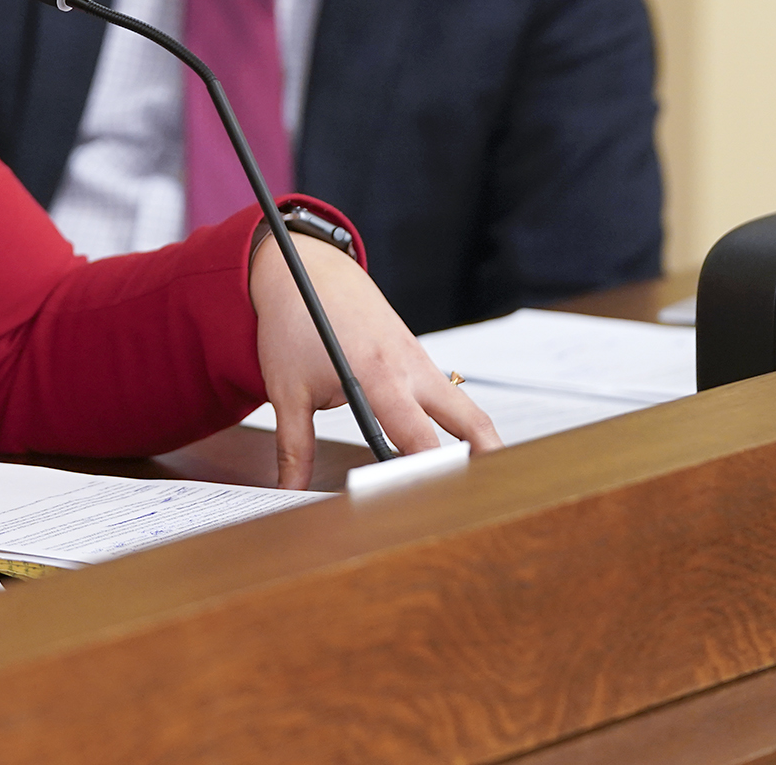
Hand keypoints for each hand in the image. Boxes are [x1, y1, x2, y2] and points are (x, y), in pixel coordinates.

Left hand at [250, 233, 501, 488]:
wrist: (310, 270)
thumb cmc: (296, 323)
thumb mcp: (287, 389)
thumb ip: (293, 446)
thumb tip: (289, 490)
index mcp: (379, 376)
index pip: (419, 438)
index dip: (428, 475)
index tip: (431, 504)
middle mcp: (411, 368)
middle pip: (470, 423)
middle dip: (487, 462)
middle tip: (489, 502)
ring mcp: (421, 362)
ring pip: (466, 409)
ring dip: (478, 444)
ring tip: (485, 488)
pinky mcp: (419, 359)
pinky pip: (449, 396)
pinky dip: (459, 426)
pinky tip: (456, 453)